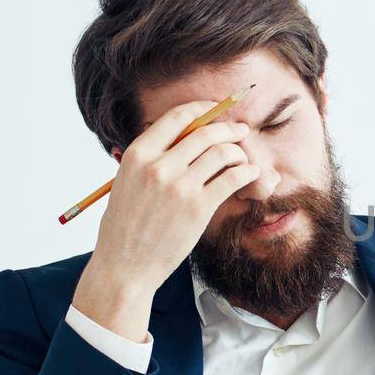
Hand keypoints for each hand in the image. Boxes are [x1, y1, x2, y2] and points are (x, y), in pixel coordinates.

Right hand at [74, 101, 260, 339]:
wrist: (125, 266)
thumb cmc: (124, 227)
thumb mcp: (127, 182)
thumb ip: (150, 159)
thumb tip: (180, 139)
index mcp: (137, 155)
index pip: (176, 118)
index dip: (201, 109)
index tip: (215, 109)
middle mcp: (159, 166)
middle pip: (205, 132)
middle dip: (228, 128)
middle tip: (240, 131)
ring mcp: (180, 186)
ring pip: (222, 153)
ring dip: (239, 152)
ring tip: (244, 157)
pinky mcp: (199, 207)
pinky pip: (232, 178)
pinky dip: (246, 172)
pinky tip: (250, 174)